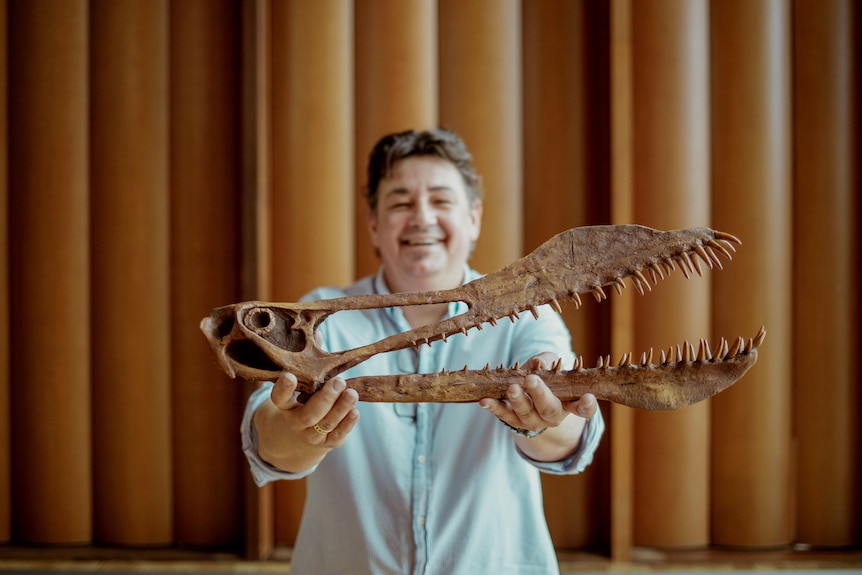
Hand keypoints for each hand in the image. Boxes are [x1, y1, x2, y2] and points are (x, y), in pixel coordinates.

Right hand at [254, 372, 358, 471]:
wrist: (307, 432)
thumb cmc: (308, 401)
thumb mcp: (304, 390)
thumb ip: (313, 379)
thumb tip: (332, 361)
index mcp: (286, 406)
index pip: (280, 398)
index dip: (283, 388)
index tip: (289, 376)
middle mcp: (296, 422)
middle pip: (308, 415)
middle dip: (326, 398)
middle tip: (339, 382)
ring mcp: (311, 435)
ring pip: (326, 423)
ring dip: (341, 408)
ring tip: (352, 393)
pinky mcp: (328, 442)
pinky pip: (338, 434)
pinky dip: (348, 423)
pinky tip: (354, 411)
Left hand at [479, 353, 596, 432]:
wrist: (529, 396)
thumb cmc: (546, 376)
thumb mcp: (549, 363)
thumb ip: (546, 360)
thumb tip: (537, 363)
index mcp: (568, 403)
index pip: (583, 408)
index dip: (586, 405)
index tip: (587, 397)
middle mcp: (552, 415)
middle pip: (549, 410)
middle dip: (540, 394)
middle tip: (531, 380)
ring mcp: (532, 420)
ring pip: (525, 414)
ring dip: (517, 401)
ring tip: (512, 388)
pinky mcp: (513, 420)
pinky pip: (503, 415)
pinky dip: (494, 408)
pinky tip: (485, 401)